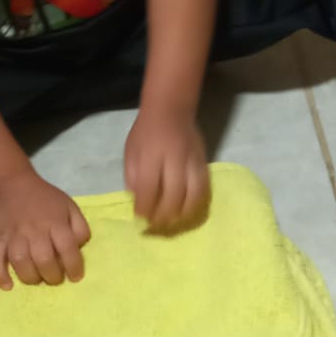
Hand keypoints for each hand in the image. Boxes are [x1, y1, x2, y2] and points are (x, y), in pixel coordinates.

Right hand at [0, 172, 90, 289]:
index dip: (74, 266)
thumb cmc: (45, 199)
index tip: (75, 276)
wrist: (12, 186)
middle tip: (55, 278)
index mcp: (55, 222)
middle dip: (52, 276)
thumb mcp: (69, 207)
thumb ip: (79, 228)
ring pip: (20, 261)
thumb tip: (78, 249)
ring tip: (36, 278)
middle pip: (44, 259)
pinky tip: (8, 285)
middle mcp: (34, 230)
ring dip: (30, 276)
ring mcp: (13, 235)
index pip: (67, 248)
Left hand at [124, 106, 209, 231]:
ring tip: (171, 223)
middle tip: (155, 225)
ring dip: (182, 215)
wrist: (171, 111)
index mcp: (151, 155)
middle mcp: (174, 159)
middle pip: (173, 196)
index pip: (148, 188)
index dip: (144, 207)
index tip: (140, 218)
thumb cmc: (146, 133)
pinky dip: (195, 206)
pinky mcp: (204, 165)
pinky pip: (204, 191)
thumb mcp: (131, 152)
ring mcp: (192, 162)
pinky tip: (186, 213)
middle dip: (163, 216)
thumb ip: (133, 178)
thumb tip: (139, 204)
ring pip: (193, 196)